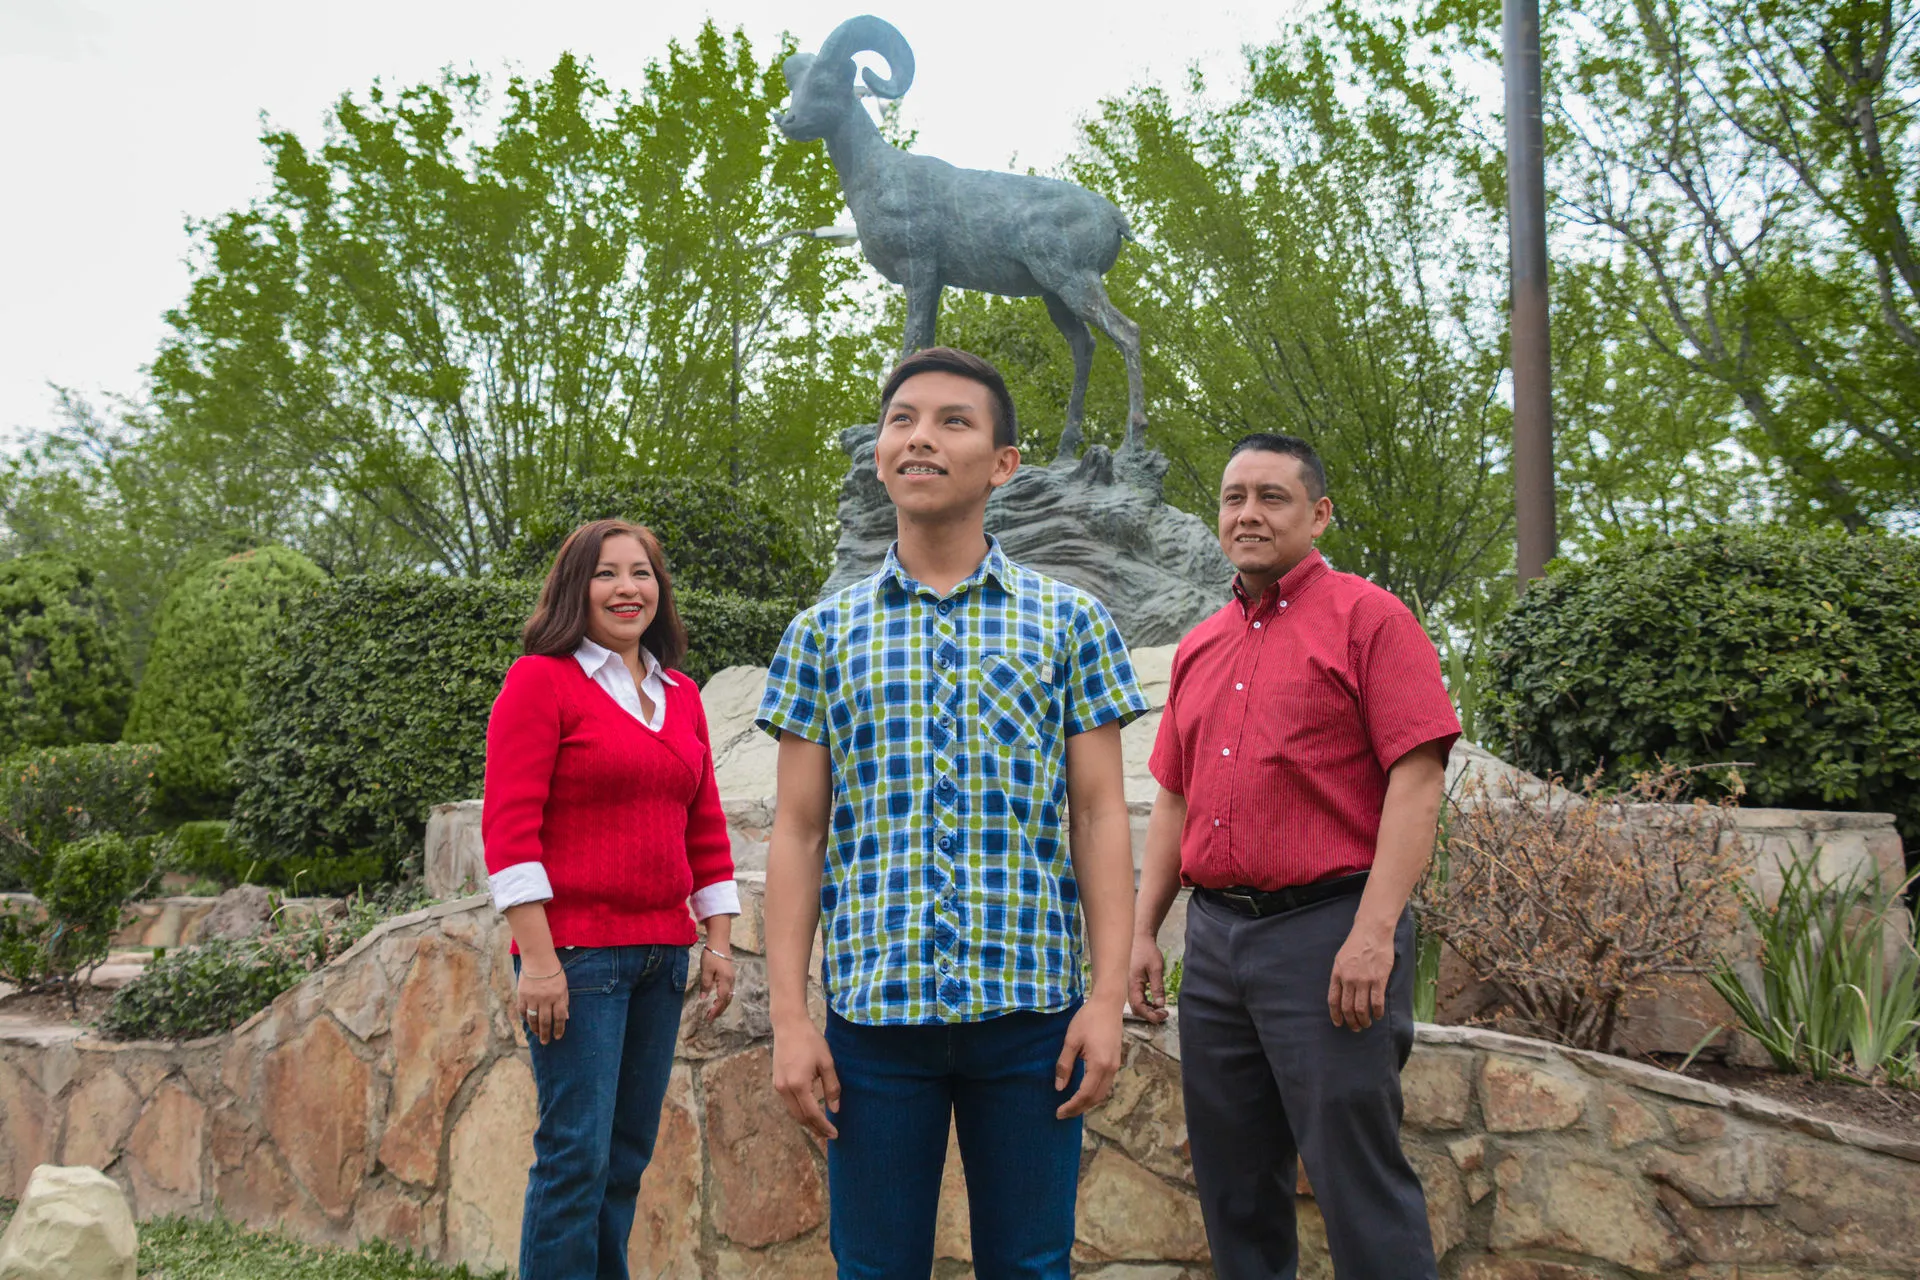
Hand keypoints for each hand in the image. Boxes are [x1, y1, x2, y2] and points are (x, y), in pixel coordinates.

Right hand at [516, 966, 568, 1044]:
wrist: (538, 960)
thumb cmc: (554, 972)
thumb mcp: (564, 985)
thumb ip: (564, 1001)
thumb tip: (566, 1017)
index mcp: (558, 996)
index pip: (559, 1017)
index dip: (559, 1029)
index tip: (558, 1037)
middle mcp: (545, 999)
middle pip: (545, 1021)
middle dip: (546, 1034)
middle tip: (545, 1042)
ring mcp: (533, 998)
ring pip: (533, 1019)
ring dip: (535, 1029)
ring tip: (537, 1035)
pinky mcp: (522, 995)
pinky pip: (523, 1011)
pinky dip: (525, 1018)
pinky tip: (528, 1022)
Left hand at [700, 948, 734, 1020]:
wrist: (719, 942)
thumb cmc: (711, 955)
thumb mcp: (705, 971)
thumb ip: (705, 985)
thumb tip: (704, 999)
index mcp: (725, 981)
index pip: (721, 1000)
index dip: (715, 1010)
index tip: (709, 1017)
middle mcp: (731, 981)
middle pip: (727, 1000)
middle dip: (719, 1010)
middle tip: (710, 1017)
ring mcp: (732, 978)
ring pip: (729, 996)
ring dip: (722, 1004)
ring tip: (713, 1011)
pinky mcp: (730, 975)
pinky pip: (728, 990)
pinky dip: (723, 998)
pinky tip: (717, 999)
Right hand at [772, 1020, 840, 1139]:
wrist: (789, 1025)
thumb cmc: (810, 1041)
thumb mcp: (827, 1063)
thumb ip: (832, 1087)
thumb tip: (835, 1110)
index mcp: (799, 1085)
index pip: (813, 1114)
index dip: (824, 1126)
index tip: (835, 1134)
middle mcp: (785, 1089)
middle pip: (801, 1118)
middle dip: (815, 1128)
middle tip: (830, 1135)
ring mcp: (778, 1086)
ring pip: (793, 1112)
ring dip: (807, 1121)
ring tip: (822, 1126)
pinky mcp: (776, 1082)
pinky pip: (789, 1103)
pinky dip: (800, 1110)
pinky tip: (810, 1110)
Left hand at [1055, 999, 1123, 1117]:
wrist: (1108, 1004)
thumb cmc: (1087, 1019)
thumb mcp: (1071, 1041)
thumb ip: (1065, 1065)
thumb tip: (1060, 1088)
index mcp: (1099, 1065)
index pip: (1085, 1094)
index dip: (1071, 1106)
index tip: (1058, 1112)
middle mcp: (1110, 1069)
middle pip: (1096, 1098)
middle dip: (1079, 1109)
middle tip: (1062, 1113)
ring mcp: (1115, 1066)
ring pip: (1102, 1093)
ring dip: (1087, 1103)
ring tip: (1071, 1106)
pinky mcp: (1115, 1061)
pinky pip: (1105, 1084)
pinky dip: (1094, 1093)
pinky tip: (1083, 1092)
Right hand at [1127, 935, 1168, 1023]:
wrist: (1139, 938)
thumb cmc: (1146, 951)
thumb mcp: (1156, 968)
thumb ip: (1158, 987)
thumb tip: (1160, 1004)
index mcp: (1132, 983)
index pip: (1138, 1007)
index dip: (1151, 1015)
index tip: (1163, 1015)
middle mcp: (1127, 986)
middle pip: (1136, 1009)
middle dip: (1150, 1014)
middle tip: (1164, 1013)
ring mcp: (1128, 985)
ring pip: (1136, 1004)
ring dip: (1148, 1009)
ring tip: (1161, 1009)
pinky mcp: (1131, 983)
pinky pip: (1137, 998)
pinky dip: (1146, 1003)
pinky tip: (1155, 1002)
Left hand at [1328, 920, 1394, 1030]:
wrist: (1372, 932)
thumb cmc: (1356, 944)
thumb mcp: (1340, 959)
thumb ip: (1339, 976)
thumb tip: (1340, 994)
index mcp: (1337, 974)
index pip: (1333, 1000)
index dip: (1336, 1015)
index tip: (1338, 1023)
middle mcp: (1349, 979)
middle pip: (1347, 1008)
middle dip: (1351, 1022)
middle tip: (1355, 1028)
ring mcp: (1364, 980)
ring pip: (1362, 1009)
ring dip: (1364, 1020)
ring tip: (1366, 1024)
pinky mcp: (1379, 979)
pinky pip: (1377, 1002)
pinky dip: (1377, 1012)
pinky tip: (1378, 1015)